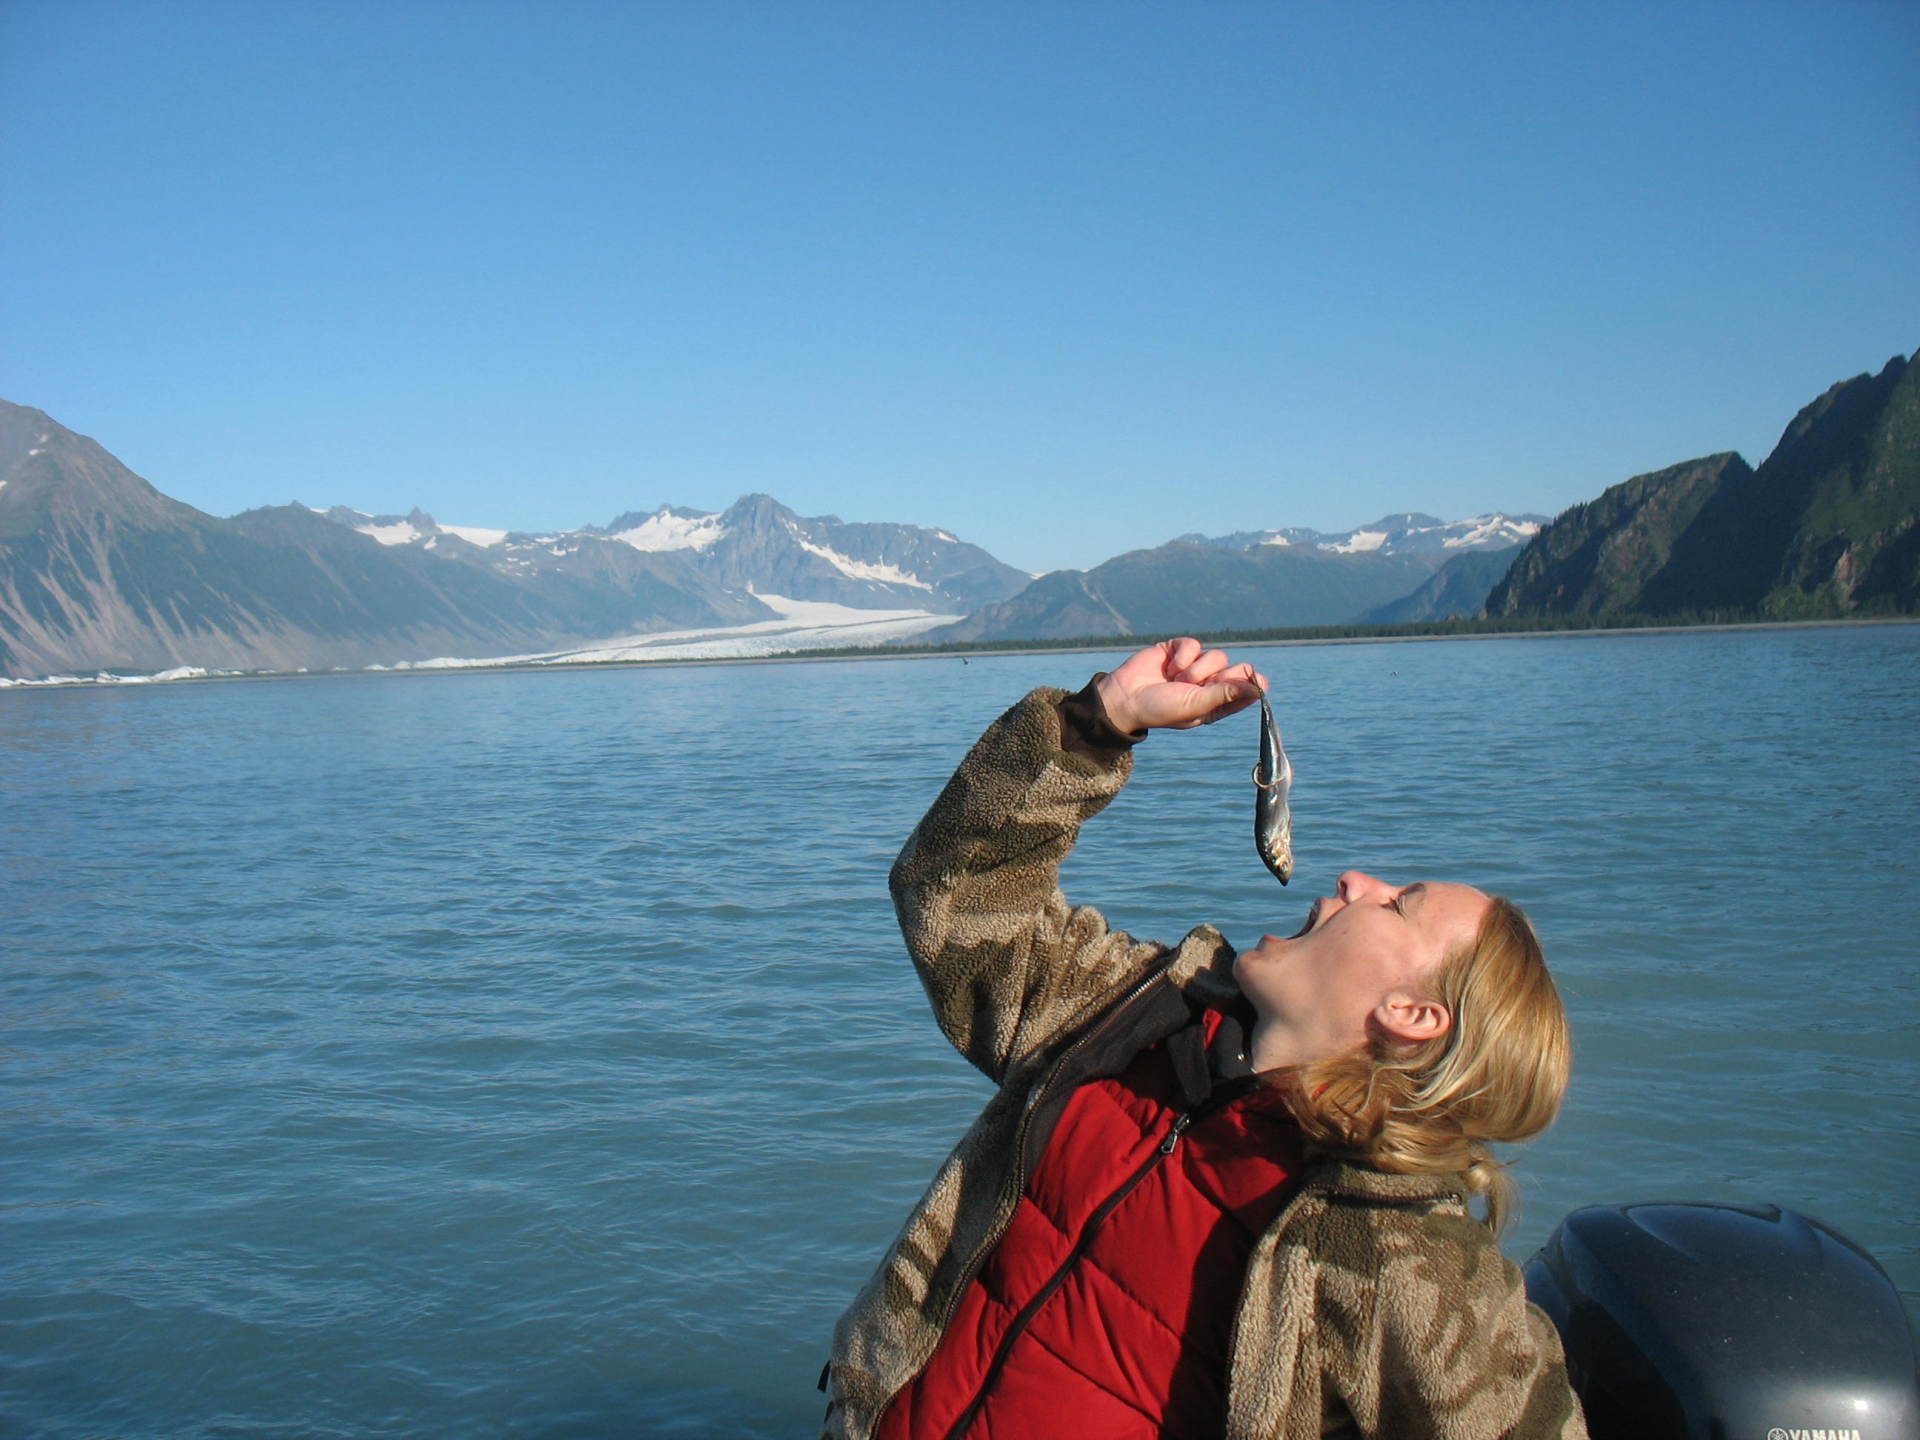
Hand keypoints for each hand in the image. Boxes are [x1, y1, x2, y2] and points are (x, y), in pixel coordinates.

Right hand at [1095, 637, 1268, 732]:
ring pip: (1217, 656)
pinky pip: (1195, 645)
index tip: (1252, 683)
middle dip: (1223, 675)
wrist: (1125, 697)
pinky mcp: (1180, 650)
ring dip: (1196, 669)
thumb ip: (1225, 694)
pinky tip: (1170, 667)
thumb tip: (1258, 688)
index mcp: (1218, 704)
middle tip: (1207, 683)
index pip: (1248, 690)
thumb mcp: (1196, 706)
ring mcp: (1196, 666)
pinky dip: (1183, 656)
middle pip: (1238, 669)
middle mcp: (1210, 684)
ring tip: (1176, 680)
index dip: (1251, 685)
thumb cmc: (1160, 710)